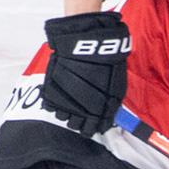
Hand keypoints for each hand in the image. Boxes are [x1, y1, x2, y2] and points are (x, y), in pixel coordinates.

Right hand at [41, 12, 129, 135]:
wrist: (84, 42)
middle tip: (82, 120)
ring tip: (71, 109)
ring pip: (65, 119)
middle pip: (80, 126)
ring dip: (69, 116)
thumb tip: (111, 113)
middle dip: (82, 124)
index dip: (97, 127)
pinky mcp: (53, 92)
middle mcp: (84, 107)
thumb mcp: (116, 80)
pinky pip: (52, 108)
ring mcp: (67, 100)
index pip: (99, 126)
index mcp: (103, 107)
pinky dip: (56, 107)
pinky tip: (61, 102)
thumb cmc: (104, 58)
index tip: (96, 126)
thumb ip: (112, 99)